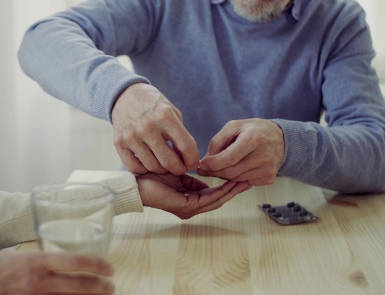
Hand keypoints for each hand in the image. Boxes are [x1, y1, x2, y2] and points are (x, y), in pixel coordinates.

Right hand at [0, 251, 114, 294]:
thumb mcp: (1, 256)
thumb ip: (21, 257)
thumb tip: (32, 258)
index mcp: (33, 262)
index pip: (73, 261)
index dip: (95, 264)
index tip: (108, 267)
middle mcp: (37, 281)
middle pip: (79, 285)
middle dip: (100, 287)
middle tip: (111, 286)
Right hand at [111, 83, 198, 174]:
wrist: (124, 95)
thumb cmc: (152, 105)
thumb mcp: (171, 111)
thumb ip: (180, 133)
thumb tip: (187, 159)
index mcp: (165, 116)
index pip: (186, 146)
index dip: (193, 160)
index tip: (193, 163)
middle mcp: (148, 127)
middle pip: (169, 161)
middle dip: (179, 169)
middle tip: (180, 168)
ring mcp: (132, 136)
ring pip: (152, 167)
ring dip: (162, 170)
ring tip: (163, 163)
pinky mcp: (119, 143)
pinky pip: (134, 168)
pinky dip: (144, 170)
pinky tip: (148, 163)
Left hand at [136, 172, 250, 218]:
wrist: (137, 183)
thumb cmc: (152, 177)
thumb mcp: (178, 176)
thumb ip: (191, 180)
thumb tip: (205, 180)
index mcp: (188, 201)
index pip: (212, 196)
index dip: (226, 187)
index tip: (239, 177)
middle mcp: (190, 208)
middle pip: (218, 200)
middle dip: (233, 190)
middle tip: (248, 180)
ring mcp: (189, 209)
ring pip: (216, 200)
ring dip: (230, 191)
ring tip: (244, 181)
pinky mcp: (186, 206)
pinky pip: (207, 199)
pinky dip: (220, 191)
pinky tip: (230, 183)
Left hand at [197, 119, 284, 185]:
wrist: (278, 138)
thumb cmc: (251, 130)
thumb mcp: (233, 127)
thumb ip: (217, 143)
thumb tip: (205, 163)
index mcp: (254, 138)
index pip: (229, 158)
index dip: (212, 164)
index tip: (201, 165)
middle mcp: (264, 155)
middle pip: (231, 172)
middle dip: (214, 171)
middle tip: (205, 168)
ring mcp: (268, 169)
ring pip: (236, 179)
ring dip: (224, 175)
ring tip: (220, 165)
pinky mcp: (269, 178)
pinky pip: (245, 182)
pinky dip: (236, 177)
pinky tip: (237, 167)